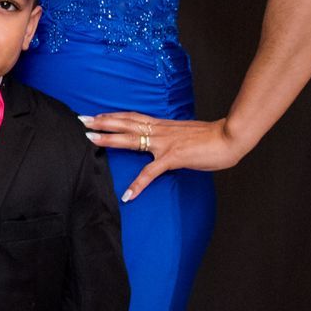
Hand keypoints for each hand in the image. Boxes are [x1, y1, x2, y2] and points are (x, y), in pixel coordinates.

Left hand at [84, 113, 253, 200]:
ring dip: (109, 140)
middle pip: (125, 122)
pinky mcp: (173, 158)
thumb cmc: (211, 138)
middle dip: (102, 121)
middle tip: (81, 120)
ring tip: (90, 140)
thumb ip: (170, 137)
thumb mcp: (185, 133)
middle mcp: (159, 130)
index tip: (96, 114)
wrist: (230, 137)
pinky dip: (138, 185)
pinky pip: (151, 173)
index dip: (113, 115)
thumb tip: (161, 142)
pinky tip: (128, 196)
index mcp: (162, 125)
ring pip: (131, 139)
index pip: (132, 116)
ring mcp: (165, 143)